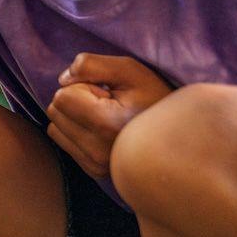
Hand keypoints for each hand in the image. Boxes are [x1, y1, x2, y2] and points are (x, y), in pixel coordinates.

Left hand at [47, 53, 172, 176]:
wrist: (180, 136)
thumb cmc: (156, 98)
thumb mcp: (131, 71)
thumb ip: (92, 65)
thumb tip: (62, 79)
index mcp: (106, 124)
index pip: (62, 97)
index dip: (82, 86)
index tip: (107, 91)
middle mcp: (97, 150)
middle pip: (55, 112)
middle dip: (75, 101)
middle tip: (107, 103)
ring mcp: (94, 164)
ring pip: (55, 128)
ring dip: (73, 117)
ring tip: (105, 117)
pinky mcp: (93, 171)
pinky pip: (64, 143)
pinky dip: (76, 132)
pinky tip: (102, 130)